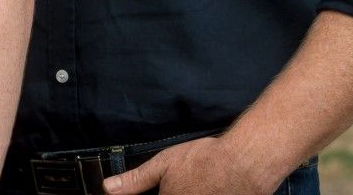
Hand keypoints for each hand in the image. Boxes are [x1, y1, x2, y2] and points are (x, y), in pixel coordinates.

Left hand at [104, 137, 271, 194]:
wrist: (244, 164)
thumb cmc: (204, 161)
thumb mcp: (163, 165)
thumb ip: (135, 180)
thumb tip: (108, 188)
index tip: (162, 190)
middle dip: (170, 192)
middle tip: (183, 184)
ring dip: (188, 193)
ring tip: (196, 184)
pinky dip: (200, 194)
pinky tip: (205, 188)